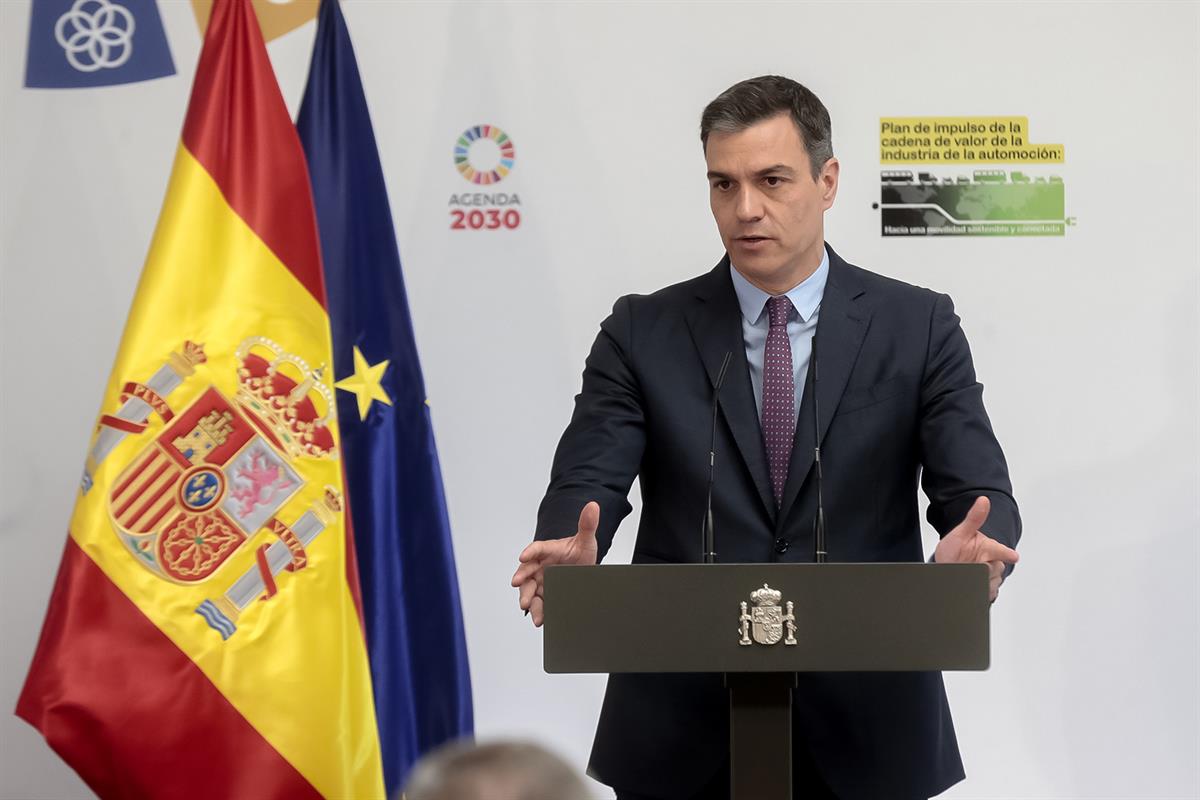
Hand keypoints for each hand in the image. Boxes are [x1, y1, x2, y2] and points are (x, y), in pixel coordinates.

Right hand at [512, 501, 599, 626]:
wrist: (582, 569)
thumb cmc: (579, 552)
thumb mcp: (586, 539)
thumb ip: (588, 525)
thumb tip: (593, 506)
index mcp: (548, 549)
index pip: (537, 548)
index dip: (530, 552)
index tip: (523, 556)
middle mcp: (540, 566)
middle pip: (527, 572)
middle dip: (522, 579)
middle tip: (518, 585)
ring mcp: (541, 582)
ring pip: (529, 590)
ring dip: (528, 599)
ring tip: (529, 607)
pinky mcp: (544, 596)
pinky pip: (539, 603)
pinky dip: (538, 611)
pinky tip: (541, 618)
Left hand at [933, 496, 1018, 602]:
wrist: (945, 565)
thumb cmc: (956, 547)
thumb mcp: (961, 532)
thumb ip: (974, 518)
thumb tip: (983, 500)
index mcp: (991, 548)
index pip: (1003, 552)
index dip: (1007, 554)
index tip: (1012, 556)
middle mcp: (993, 563)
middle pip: (996, 569)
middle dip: (983, 569)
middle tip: (970, 565)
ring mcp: (990, 578)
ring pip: (992, 583)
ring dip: (980, 581)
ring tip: (966, 573)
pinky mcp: (986, 590)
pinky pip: (988, 594)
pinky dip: (981, 592)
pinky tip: (970, 586)